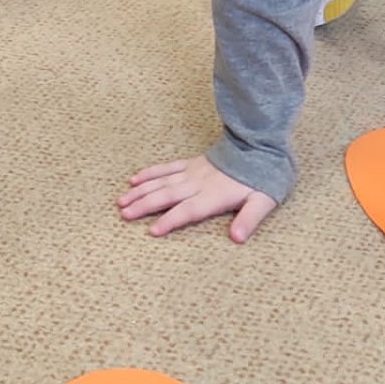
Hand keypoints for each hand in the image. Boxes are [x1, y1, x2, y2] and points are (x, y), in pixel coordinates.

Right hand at [119, 156, 278, 241]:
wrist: (260, 145)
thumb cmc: (263, 178)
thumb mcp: (263, 201)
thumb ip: (249, 219)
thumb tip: (237, 238)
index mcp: (214, 195)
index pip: (188, 210)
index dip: (171, 220)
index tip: (152, 230)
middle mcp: (198, 184)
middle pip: (167, 195)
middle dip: (145, 205)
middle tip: (124, 215)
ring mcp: (192, 172)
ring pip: (161, 182)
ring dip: (141, 192)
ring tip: (121, 201)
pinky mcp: (190, 163)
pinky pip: (166, 168)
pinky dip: (149, 174)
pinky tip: (134, 180)